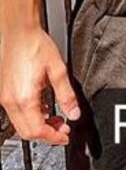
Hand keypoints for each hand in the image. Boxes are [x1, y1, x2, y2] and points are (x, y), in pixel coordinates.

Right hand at [0, 27, 80, 144]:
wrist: (18, 31)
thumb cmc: (34, 45)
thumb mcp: (58, 70)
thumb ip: (67, 95)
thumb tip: (74, 112)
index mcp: (25, 98)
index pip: (38, 131)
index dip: (54, 137)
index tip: (65, 136)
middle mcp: (11, 101)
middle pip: (27, 132)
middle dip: (47, 135)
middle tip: (63, 129)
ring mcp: (5, 97)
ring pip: (20, 124)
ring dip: (39, 126)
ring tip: (57, 118)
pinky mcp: (4, 92)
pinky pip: (16, 113)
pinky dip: (30, 116)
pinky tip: (43, 108)